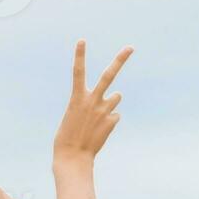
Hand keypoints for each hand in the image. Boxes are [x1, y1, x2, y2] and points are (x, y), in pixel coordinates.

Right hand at [53, 41, 131, 163]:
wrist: (72, 157)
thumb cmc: (67, 136)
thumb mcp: (74, 115)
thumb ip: (93, 103)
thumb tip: (118, 96)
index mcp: (76, 98)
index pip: (77, 72)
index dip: (79, 56)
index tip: (82, 40)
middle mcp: (92, 101)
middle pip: (108, 75)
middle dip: (120, 60)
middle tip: (131, 47)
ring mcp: (104, 110)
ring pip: (115, 98)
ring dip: (109, 104)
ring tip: (96, 120)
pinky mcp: (112, 121)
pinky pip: (114, 116)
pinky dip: (108, 121)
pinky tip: (99, 131)